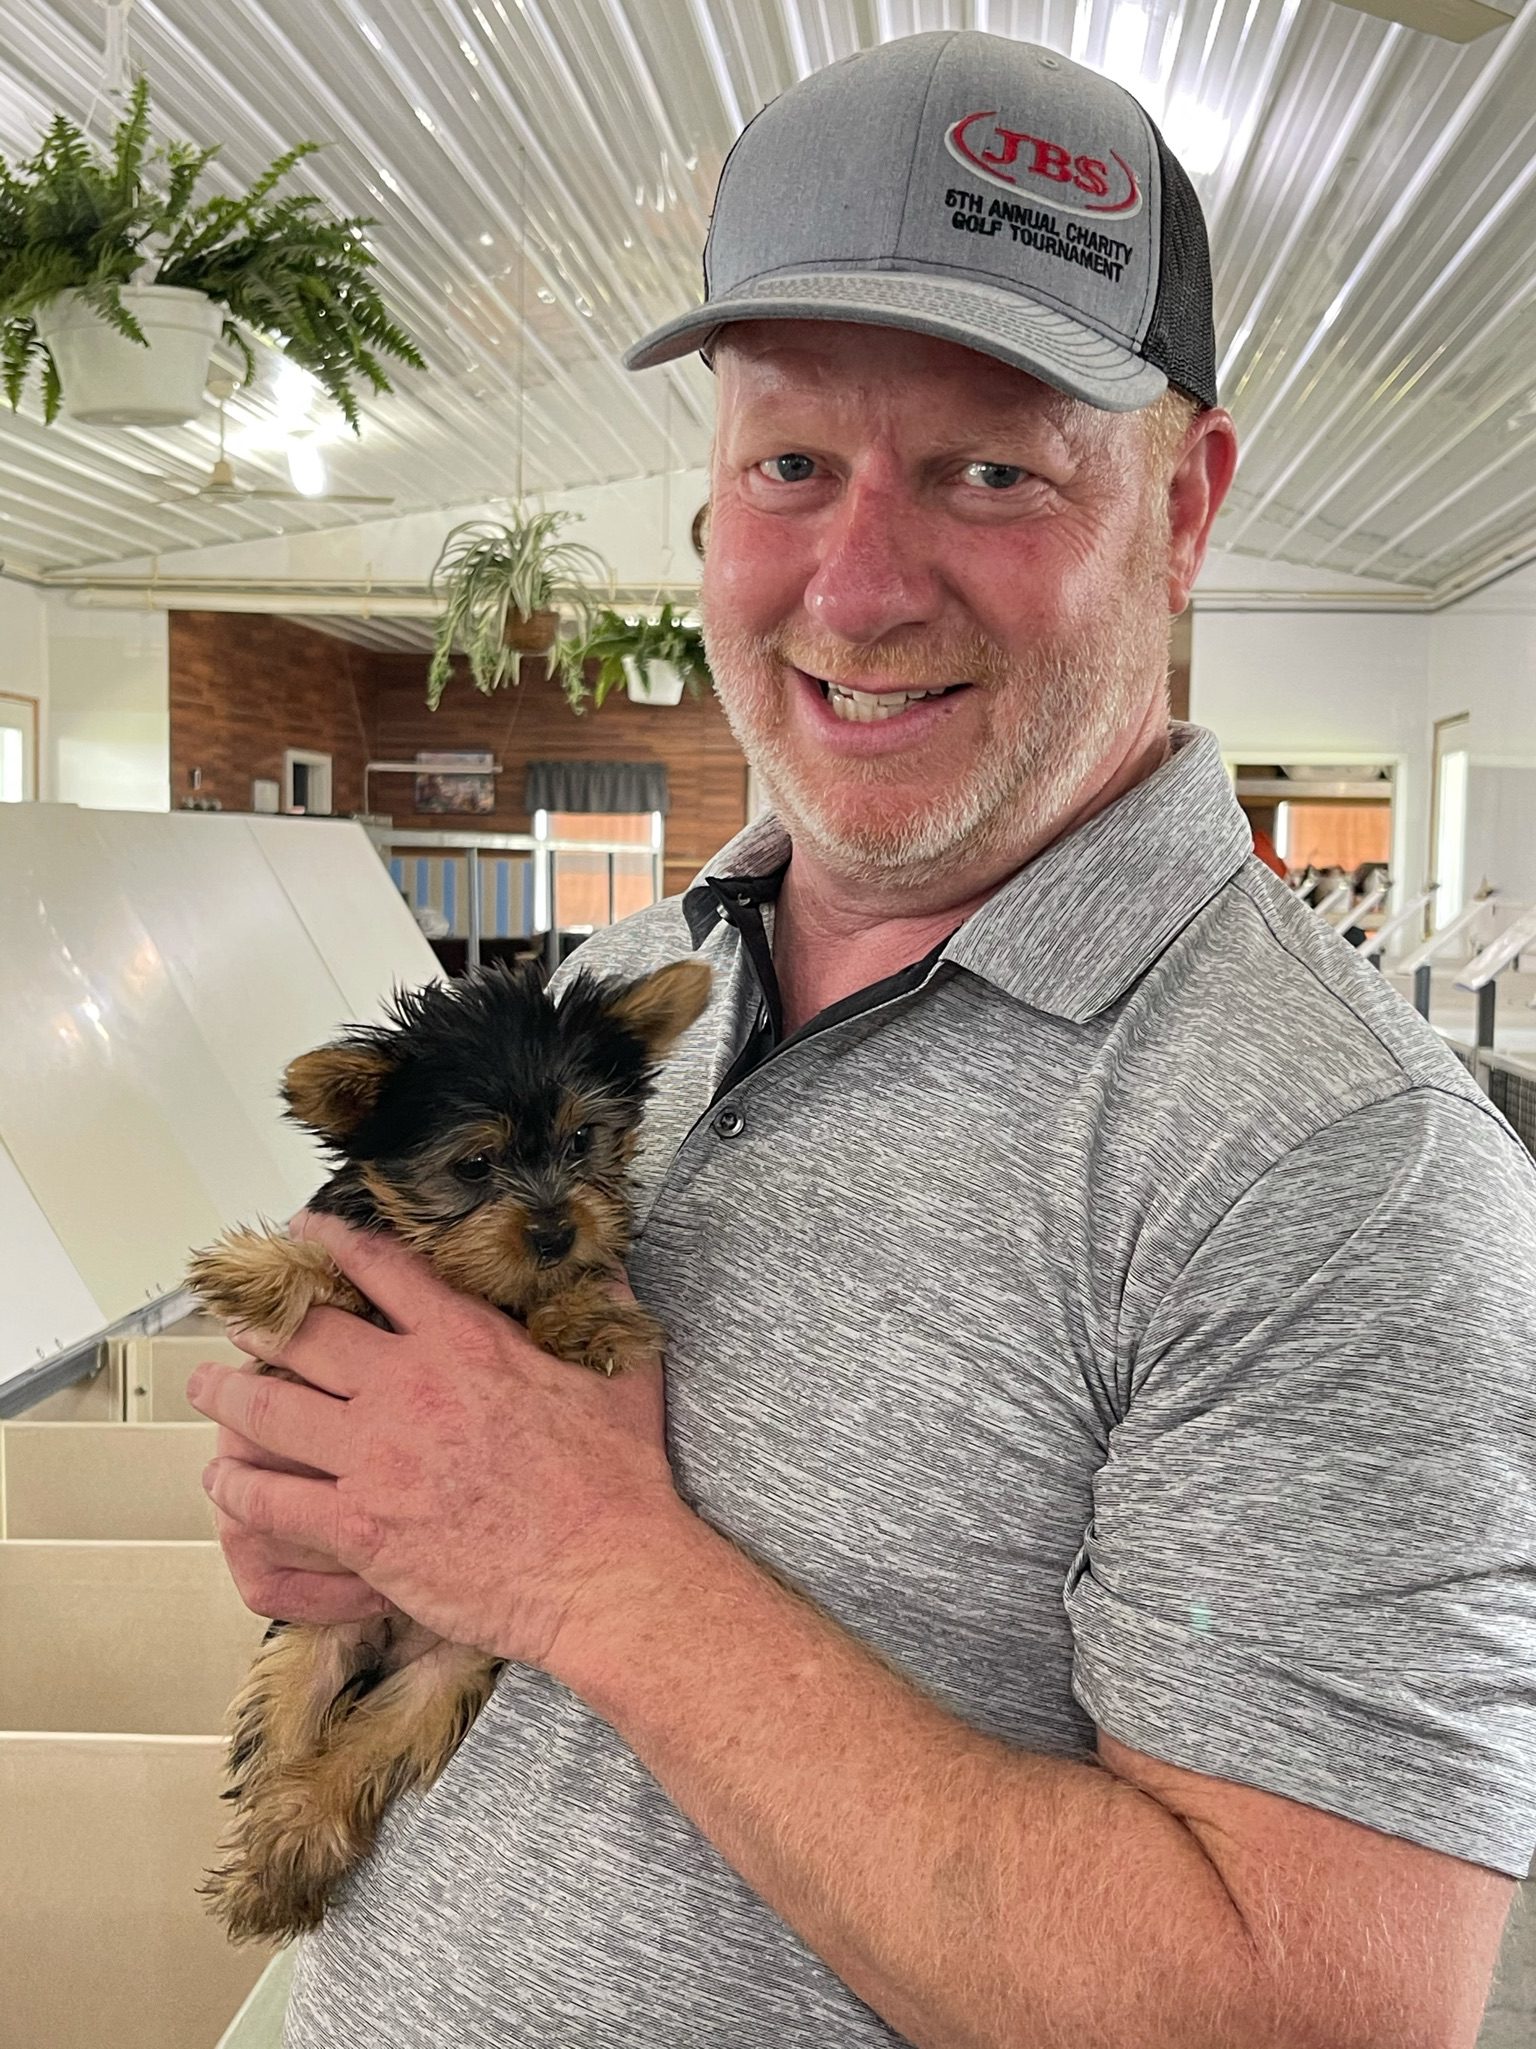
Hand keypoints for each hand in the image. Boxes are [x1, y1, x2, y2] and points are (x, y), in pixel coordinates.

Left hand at [186, 1213, 688, 1671]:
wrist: (604, 1570)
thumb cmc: (618, 1479)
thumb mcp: (624, 1373)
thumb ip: (608, 1309)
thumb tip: (610, 1265)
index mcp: (466, 1342)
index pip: (382, 1272)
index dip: (334, 1244)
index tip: (305, 1233)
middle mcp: (408, 1387)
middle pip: (306, 1335)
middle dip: (262, 1321)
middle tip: (239, 1317)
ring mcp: (376, 1458)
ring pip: (272, 1412)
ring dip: (230, 1395)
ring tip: (209, 1386)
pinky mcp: (360, 1526)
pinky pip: (272, 1500)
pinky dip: (238, 1487)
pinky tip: (223, 1479)